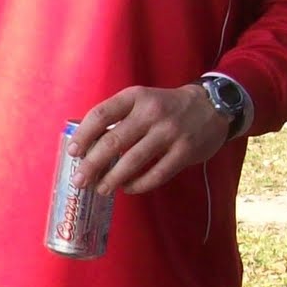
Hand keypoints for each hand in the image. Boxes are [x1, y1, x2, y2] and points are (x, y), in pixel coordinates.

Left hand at [68, 85, 231, 196]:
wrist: (214, 106)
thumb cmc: (165, 107)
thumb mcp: (141, 101)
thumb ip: (118, 117)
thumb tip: (84, 145)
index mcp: (135, 97)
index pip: (101, 115)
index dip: (83, 135)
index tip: (73, 152)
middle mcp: (151, 112)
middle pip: (113, 141)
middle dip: (91, 164)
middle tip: (79, 180)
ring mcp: (170, 132)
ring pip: (132, 161)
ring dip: (112, 179)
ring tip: (100, 189)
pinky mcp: (185, 151)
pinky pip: (156, 174)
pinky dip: (138, 184)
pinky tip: (126, 188)